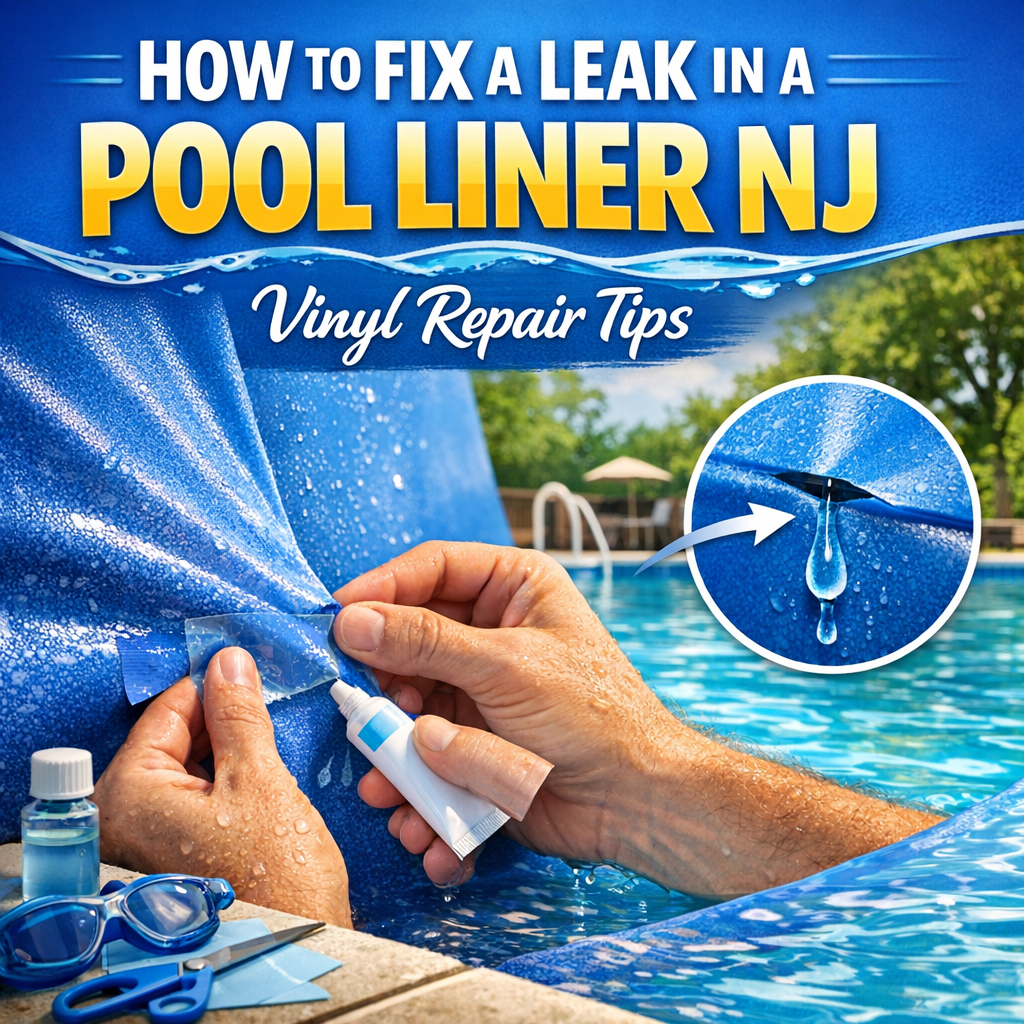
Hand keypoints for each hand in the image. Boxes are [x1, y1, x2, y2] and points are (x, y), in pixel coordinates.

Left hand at [94, 648, 351, 926]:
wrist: (293, 951)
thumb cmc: (275, 879)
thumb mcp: (261, 778)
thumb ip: (238, 714)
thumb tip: (228, 663)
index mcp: (128, 794)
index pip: (168, 708)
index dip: (216, 687)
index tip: (251, 676)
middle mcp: (119, 820)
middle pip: (171, 739)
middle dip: (220, 726)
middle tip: (266, 724)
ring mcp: (139, 844)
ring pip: (184, 768)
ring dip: (224, 756)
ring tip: (266, 764)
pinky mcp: (164, 860)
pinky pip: (188, 799)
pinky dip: (221, 786)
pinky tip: (256, 793)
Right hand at [334, 542, 942, 894]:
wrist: (635, 802)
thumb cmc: (591, 716)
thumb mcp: (506, 666)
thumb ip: (425, 642)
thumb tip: (352, 620)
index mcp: (513, 587)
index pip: (432, 569)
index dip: (381, 588)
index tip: (335, 616)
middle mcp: (491, 632)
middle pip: (409, 639)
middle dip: (381, 683)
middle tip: (357, 711)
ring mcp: (478, 688)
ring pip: (408, 703)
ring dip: (392, 749)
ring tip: (386, 787)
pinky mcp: (473, 741)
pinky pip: (425, 752)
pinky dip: (417, 787)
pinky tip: (419, 818)